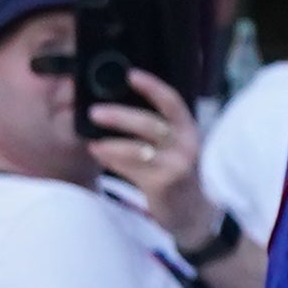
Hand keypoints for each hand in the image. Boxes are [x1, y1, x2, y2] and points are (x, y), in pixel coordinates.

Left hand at [81, 85, 210, 232]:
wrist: (196, 212)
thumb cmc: (180, 173)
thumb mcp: (177, 146)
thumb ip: (158, 130)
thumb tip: (117, 110)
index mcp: (189, 129)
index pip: (172, 102)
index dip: (152, 86)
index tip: (130, 75)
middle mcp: (186, 145)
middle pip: (150, 125)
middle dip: (120, 116)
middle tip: (94, 111)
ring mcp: (176, 166)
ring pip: (138, 149)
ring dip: (111, 143)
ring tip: (91, 140)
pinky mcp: (163, 185)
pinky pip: (131, 169)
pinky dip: (113, 161)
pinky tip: (99, 154)